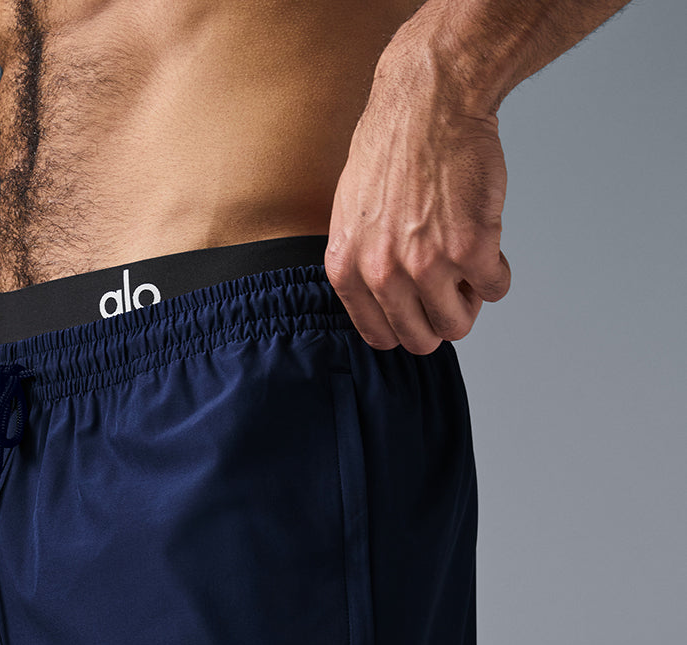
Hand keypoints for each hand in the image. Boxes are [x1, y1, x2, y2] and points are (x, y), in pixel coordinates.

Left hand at [325, 52, 511, 354]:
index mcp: (349, 270)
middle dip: (441, 318)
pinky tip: (487, 239)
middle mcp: (383, 274)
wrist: (430, 102)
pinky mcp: (471, 249)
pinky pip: (496, 287)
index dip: (408, 325)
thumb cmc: (392, 148)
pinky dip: (498, 271)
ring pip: (459, 323)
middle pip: (423, 338)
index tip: (421, 309)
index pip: (382, 336)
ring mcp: (427, 265)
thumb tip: (385, 307)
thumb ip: (362, 265)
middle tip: (451, 286)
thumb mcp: (352, 216)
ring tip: (467, 263)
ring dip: (471, 299)